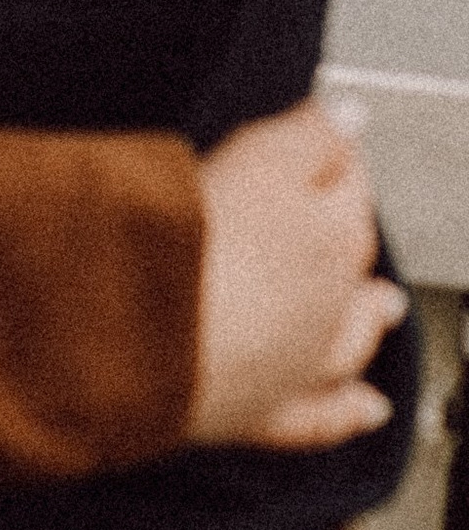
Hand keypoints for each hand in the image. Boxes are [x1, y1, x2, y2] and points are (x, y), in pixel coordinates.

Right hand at [189, 95, 405, 449]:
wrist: (143, 334)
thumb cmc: (191, 242)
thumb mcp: (253, 159)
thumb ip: (309, 134)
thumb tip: (352, 114)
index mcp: (325, 231)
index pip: (344, 175)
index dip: (332, 148)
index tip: (322, 132)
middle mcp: (326, 300)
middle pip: (351, 251)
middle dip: (350, 224)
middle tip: (340, 199)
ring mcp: (301, 360)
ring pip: (352, 336)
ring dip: (370, 317)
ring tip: (386, 306)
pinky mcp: (267, 411)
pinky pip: (323, 415)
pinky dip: (349, 410)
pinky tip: (368, 407)